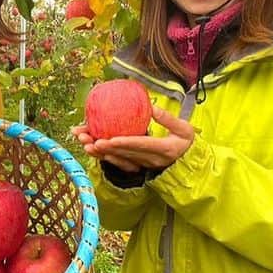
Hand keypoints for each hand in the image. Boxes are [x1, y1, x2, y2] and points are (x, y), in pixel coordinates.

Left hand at [74, 106, 195, 171]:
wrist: (188, 163)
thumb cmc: (186, 143)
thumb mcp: (184, 129)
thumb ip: (169, 119)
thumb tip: (152, 106)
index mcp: (164, 149)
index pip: (141, 145)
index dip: (125, 142)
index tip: (110, 139)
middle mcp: (151, 159)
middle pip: (125, 153)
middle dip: (105, 146)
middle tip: (88, 139)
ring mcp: (144, 164)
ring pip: (119, 158)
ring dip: (101, 153)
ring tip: (85, 144)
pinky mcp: (138, 166)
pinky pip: (120, 163)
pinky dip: (106, 157)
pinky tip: (94, 151)